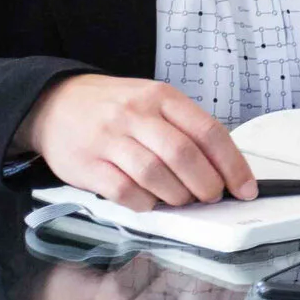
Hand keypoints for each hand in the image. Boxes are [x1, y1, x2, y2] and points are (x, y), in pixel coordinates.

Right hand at [17, 75, 255, 209]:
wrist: (53, 103)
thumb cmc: (114, 107)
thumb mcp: (153, 101)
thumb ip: (185, 128)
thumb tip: (222, 166)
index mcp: (162, 97)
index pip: (209, 132)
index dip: (233, 164)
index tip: (245, 188)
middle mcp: (136, 115)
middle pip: (184, 155)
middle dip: (207, 184)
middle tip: (212, 196)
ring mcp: (109, 139)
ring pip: (155, 175)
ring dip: (177, 196)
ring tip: (182, 200)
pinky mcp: (86, 165)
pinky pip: (124, 191)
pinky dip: (145, 202)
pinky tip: (150, 202)